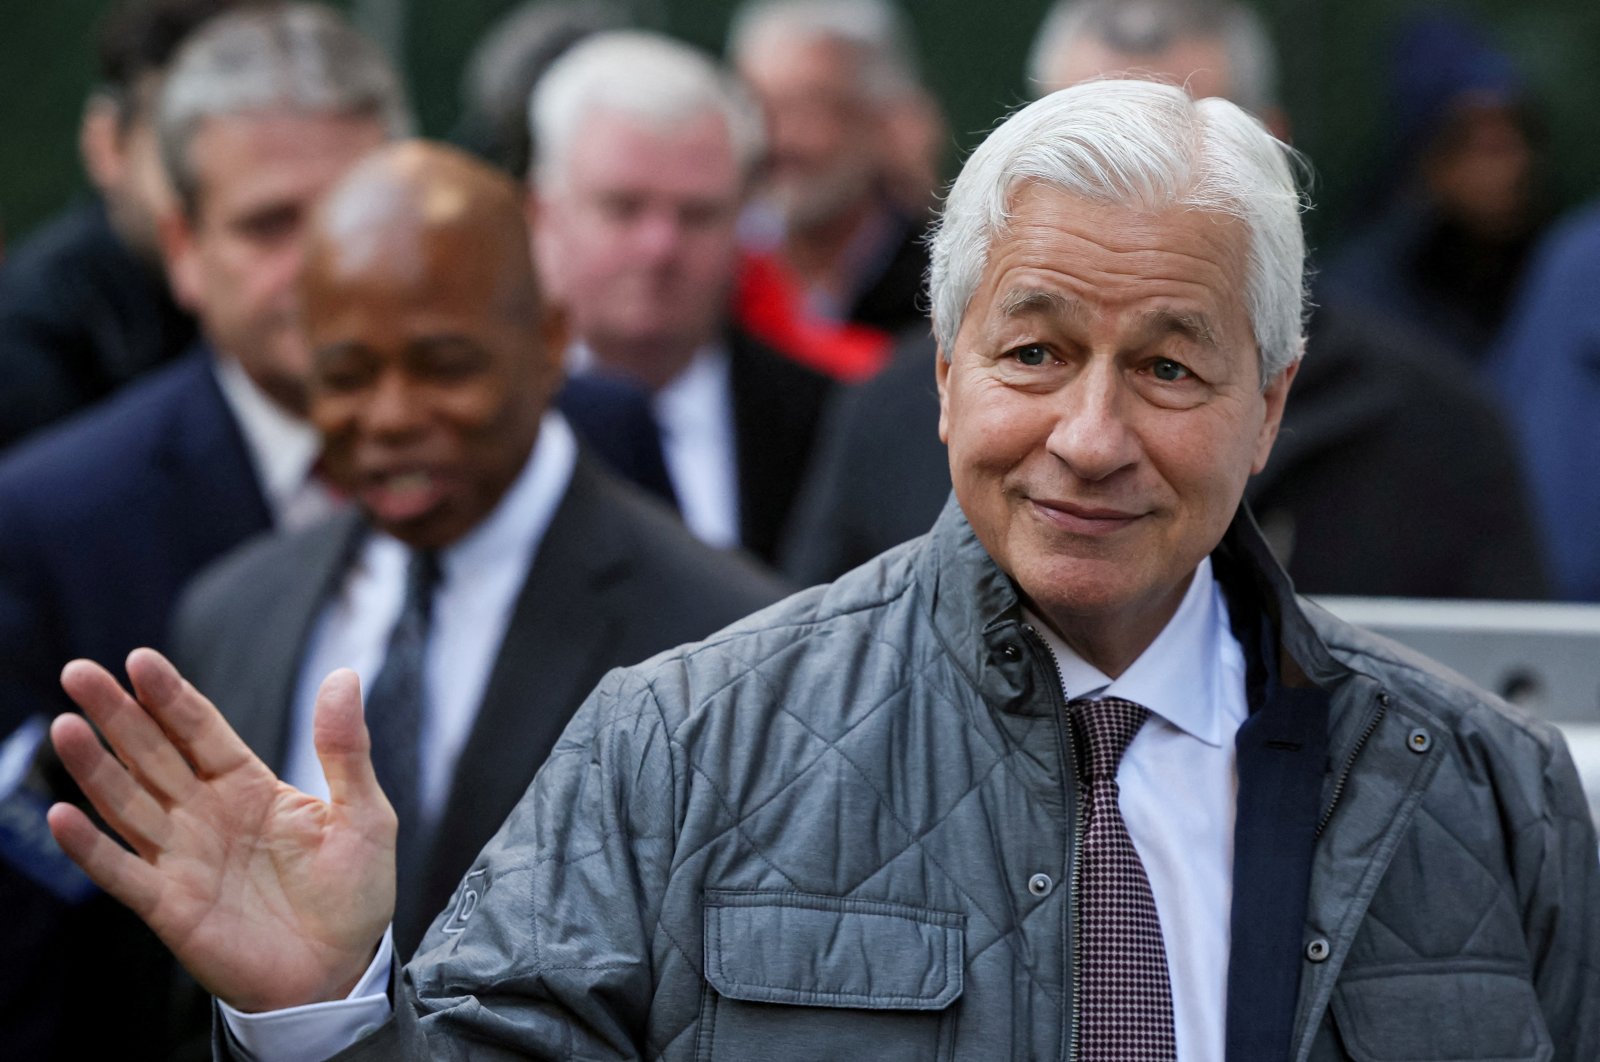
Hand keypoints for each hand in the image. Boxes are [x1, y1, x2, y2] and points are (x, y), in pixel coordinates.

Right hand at [47, 648, 396, 1012]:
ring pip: (128, 804)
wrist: (341, 972)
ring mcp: (183, 858)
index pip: (199, 730)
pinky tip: (65, 815)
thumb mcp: (364, 814)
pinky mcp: (170, 906)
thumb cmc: (353, 893)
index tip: (140, 660)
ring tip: (65, 726)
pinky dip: (90, 848)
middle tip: (79, 672)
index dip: (169, 696)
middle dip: (117, 715)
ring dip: (94, 768)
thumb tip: (345, 674)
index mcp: (248, 786)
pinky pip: (122, 873)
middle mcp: (205, 815)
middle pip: (152, 755)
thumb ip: (346, 749)